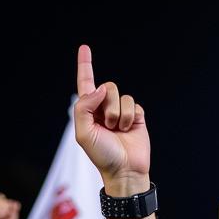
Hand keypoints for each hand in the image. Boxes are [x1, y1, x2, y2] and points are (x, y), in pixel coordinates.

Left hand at [73, 45, 149, 194]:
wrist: (124, 170)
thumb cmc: (101, 155)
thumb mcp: (83, 134)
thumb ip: (83, 108)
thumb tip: (100, 89)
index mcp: (88, 112)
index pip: (86, 84)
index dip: (85, 66)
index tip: (84, 48)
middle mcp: (104, 108)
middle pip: (107, 87)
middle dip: (107, 105)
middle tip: (107, 125)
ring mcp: (120, 111)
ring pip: (120, 94)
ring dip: (118, 114)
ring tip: (117, 131)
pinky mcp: (135, 115)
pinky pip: (132, 103)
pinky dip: (129, 117)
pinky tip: (128, 130)